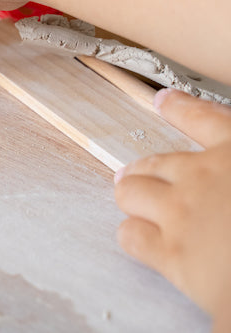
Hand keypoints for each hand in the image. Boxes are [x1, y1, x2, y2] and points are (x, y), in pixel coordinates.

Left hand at [115, 89, 230, 326]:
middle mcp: (204, 177)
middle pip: (156, 162)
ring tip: (132, 200)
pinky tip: (137, 238)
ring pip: (131, 192)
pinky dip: (132, 235)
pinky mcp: (170, 252)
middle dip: (145, 168)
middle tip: (137, 173)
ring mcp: (182, 213)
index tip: (164, 100)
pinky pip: (131, 235)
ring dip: (131, 196)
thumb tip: (224, 180)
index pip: (205, 119)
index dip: (181, 109)